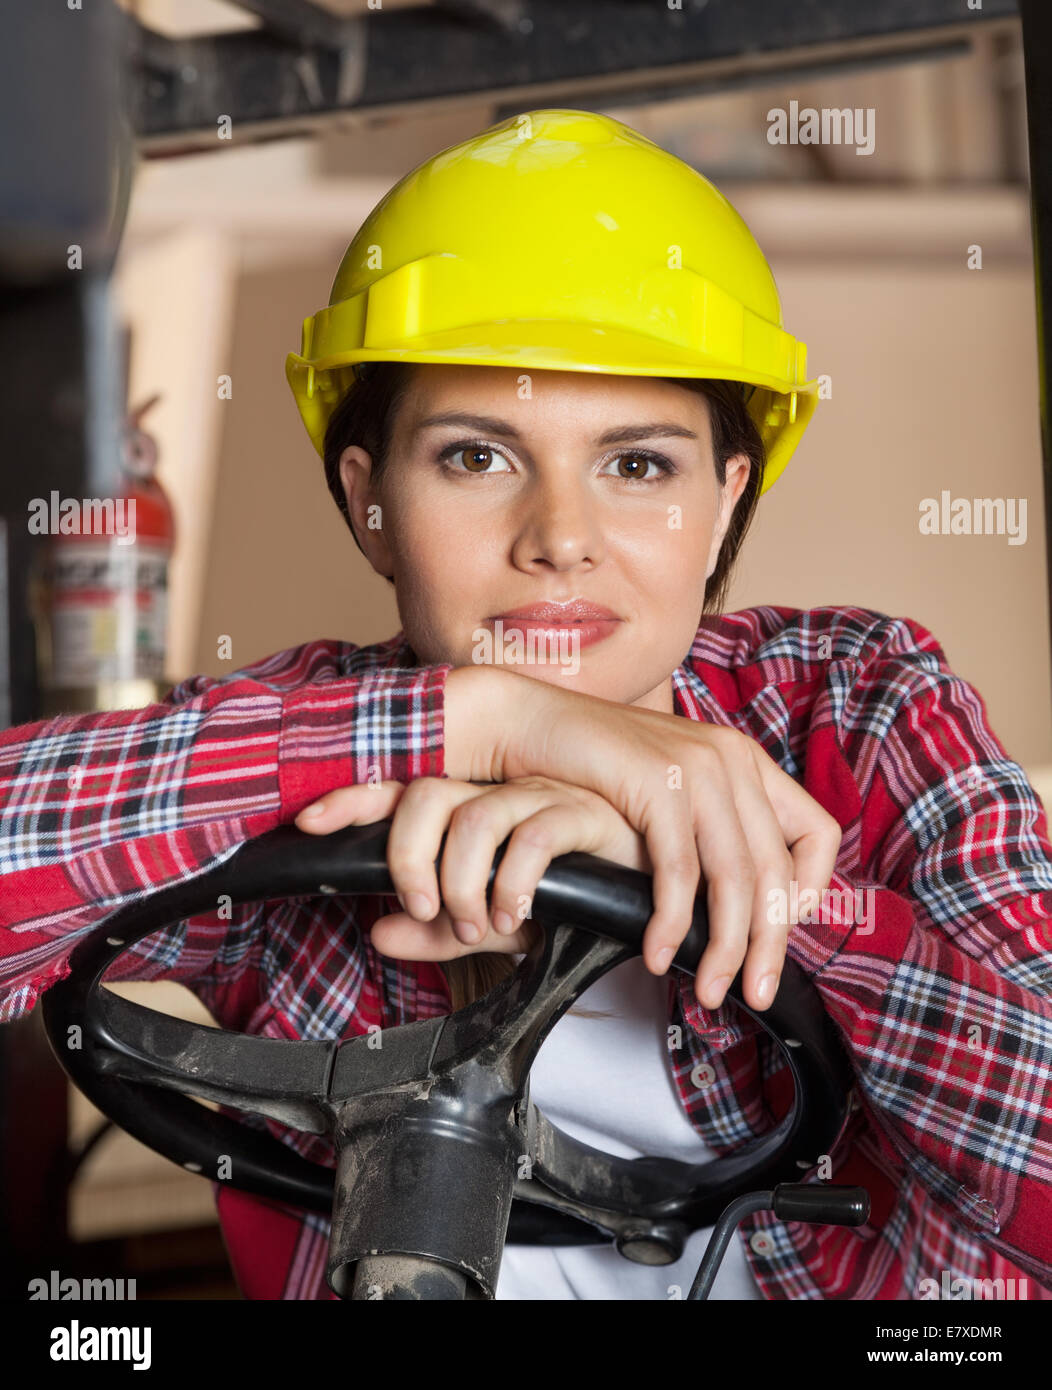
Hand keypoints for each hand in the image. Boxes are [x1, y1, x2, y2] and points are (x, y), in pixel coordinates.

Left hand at [294, 773, 652, 972]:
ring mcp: (539, 794)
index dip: (353, 801)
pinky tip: (519, 917)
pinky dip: (514, 884)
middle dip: (409, 859)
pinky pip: (531, 835)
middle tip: (426, 909)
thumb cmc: (581, 900)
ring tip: (477, 924)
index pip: (402, 794)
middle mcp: (500, 792)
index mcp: (473, 811)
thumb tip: (379, 934)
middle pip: (426, 797)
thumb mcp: (497, 927)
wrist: (655, 893)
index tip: (309, 821)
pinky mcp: (582, 810)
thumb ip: (441, 930)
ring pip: (472, 816)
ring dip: (462, 882)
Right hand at [453, 665, 841, 1011]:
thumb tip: (739, 898)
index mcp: (745, 761)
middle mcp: (733, 760)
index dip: (813, 889)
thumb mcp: (672, 790)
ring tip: (708, 990)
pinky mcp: (660, 783)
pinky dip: (670, 923)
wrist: (534, 723)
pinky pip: (678, 871)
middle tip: (756, 993)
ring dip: (725, 947)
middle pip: (777, 871)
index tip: (781, 929)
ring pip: (734, 878)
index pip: (818, 832)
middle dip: (770, 944)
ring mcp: (700, 767)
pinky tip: (655, 954)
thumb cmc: (596, 766)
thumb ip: (710, 826)